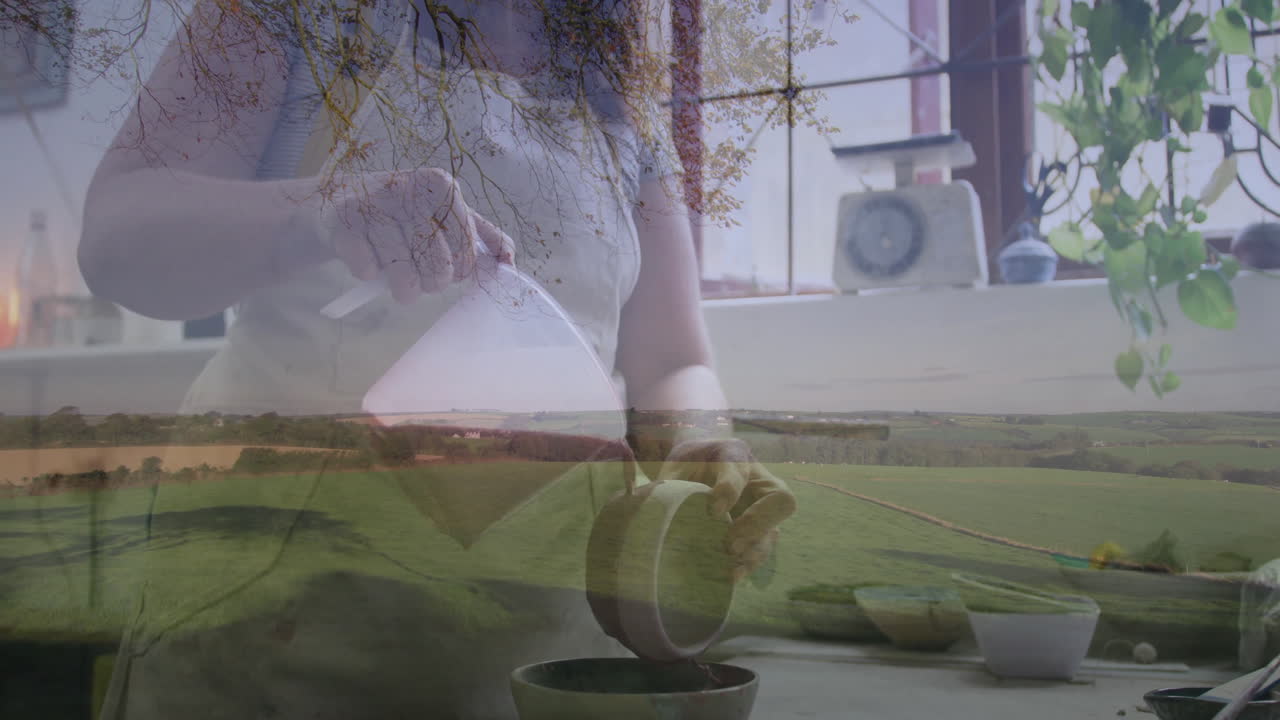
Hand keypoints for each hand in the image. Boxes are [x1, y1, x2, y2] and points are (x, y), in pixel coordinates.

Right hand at [319, 168, 514, 302]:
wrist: (339, 204)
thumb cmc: (402, 215)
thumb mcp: (445, 216)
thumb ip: (482, 236)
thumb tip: (510, 261)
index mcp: (440, 185)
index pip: (467, 250)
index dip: (459, 270)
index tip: (448, 265)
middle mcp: (408, 187)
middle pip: (438, 267)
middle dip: (431, 283)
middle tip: (420, 276)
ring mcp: (372, 203)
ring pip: (403, 276)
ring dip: (401, 288)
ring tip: (396, 277)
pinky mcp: (342, 222)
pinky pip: (368, 272)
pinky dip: (368, 275)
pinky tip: (367, 255)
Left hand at [656, 438, 795, 582]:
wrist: (696, 466)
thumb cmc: (686, 464)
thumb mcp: (676, 466)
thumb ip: (669, 484)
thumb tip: (652, 507)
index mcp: (733, 454)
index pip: (739, 470)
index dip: (729, 490)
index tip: (713, 510)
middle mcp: (757, 480)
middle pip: (780, 499)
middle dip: (758, 523)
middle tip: (730, 543)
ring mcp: (762, 507)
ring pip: (775, 529)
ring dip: (755, 551)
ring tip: (732, 568)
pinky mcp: (758, 529)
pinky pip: (762, 547)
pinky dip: (750, 562)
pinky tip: (732, 575)